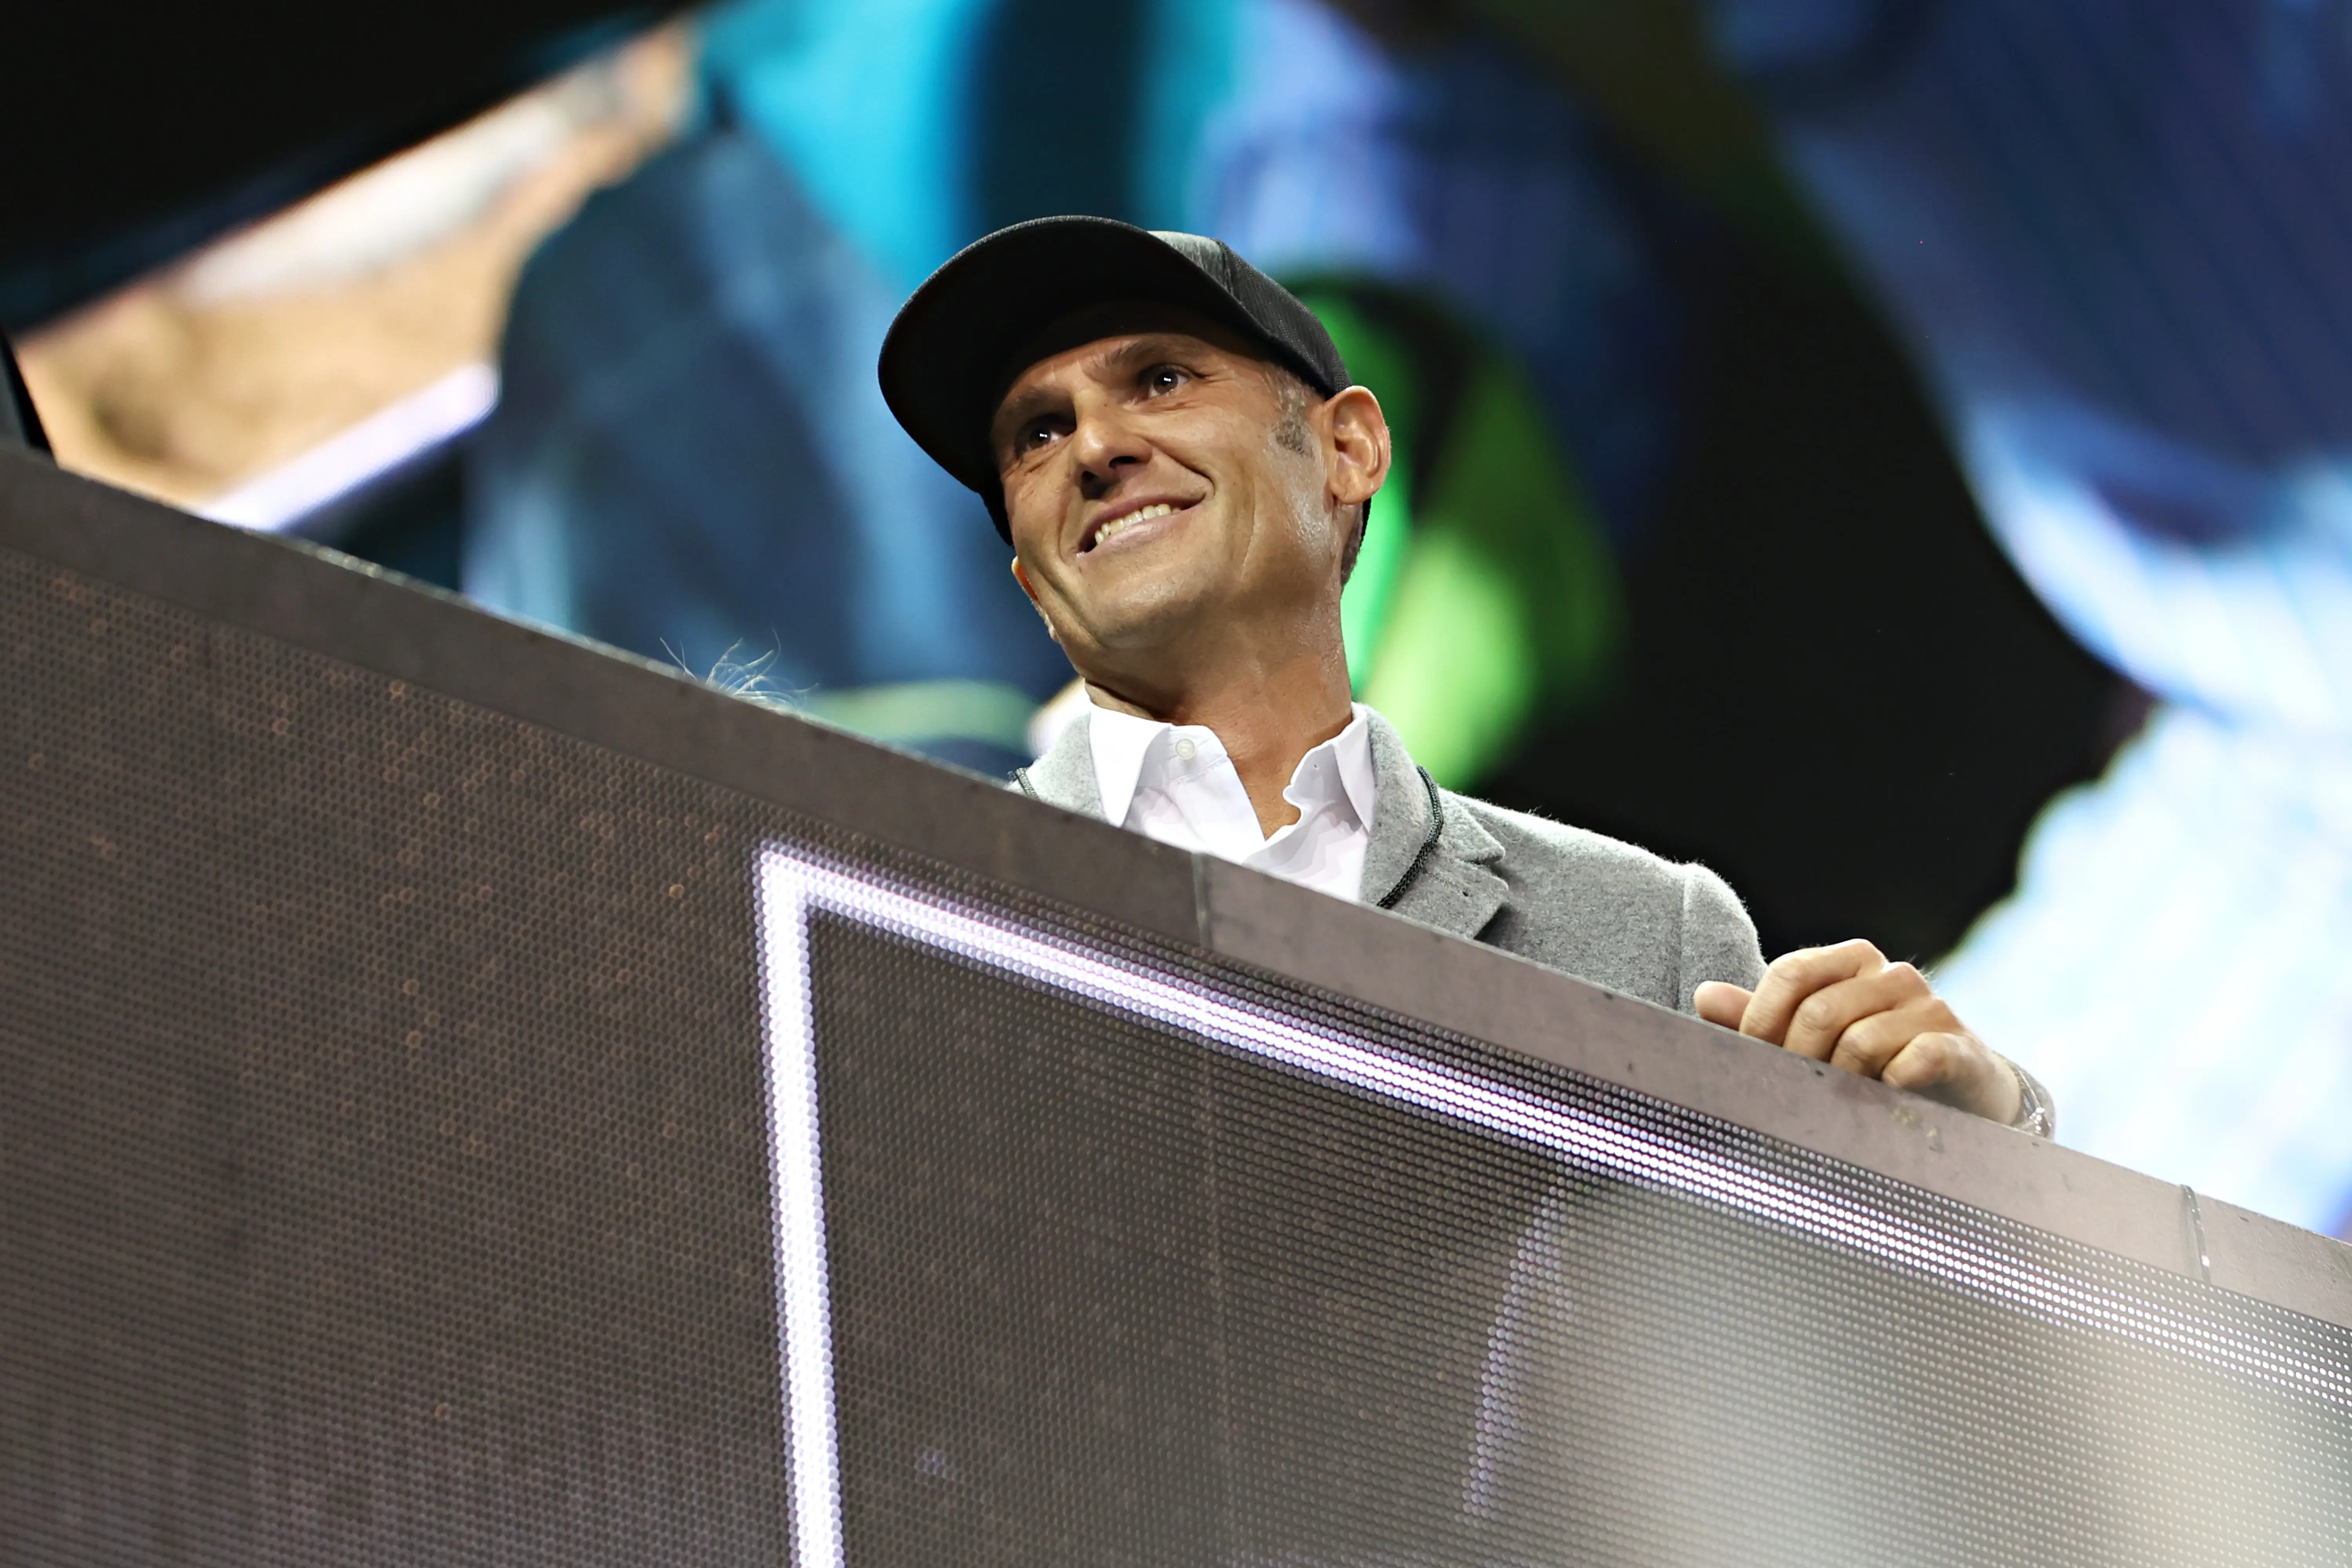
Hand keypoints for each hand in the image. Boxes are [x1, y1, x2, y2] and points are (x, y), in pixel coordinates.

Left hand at [1694, 940, 2021, 1124]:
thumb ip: (1761, 1017)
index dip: (1761, 1022)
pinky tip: (1890, 1096)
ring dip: (1843, 1081)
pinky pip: (1915, 1060)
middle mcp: (1891, 974)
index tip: (1756, 1060)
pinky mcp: (1959, 1046)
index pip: (1789, 974)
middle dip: (1799, 1061)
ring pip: (1859, 1042)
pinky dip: (1893, 1083)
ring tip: (1849, 1098)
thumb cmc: (1873, 1060)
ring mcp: (1929, 1006)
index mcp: (1851, 961)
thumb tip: (1704, 996)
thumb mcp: (1814, 1036)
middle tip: (1803, 1091)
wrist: (1959, 1091)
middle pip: (1818, 1012)